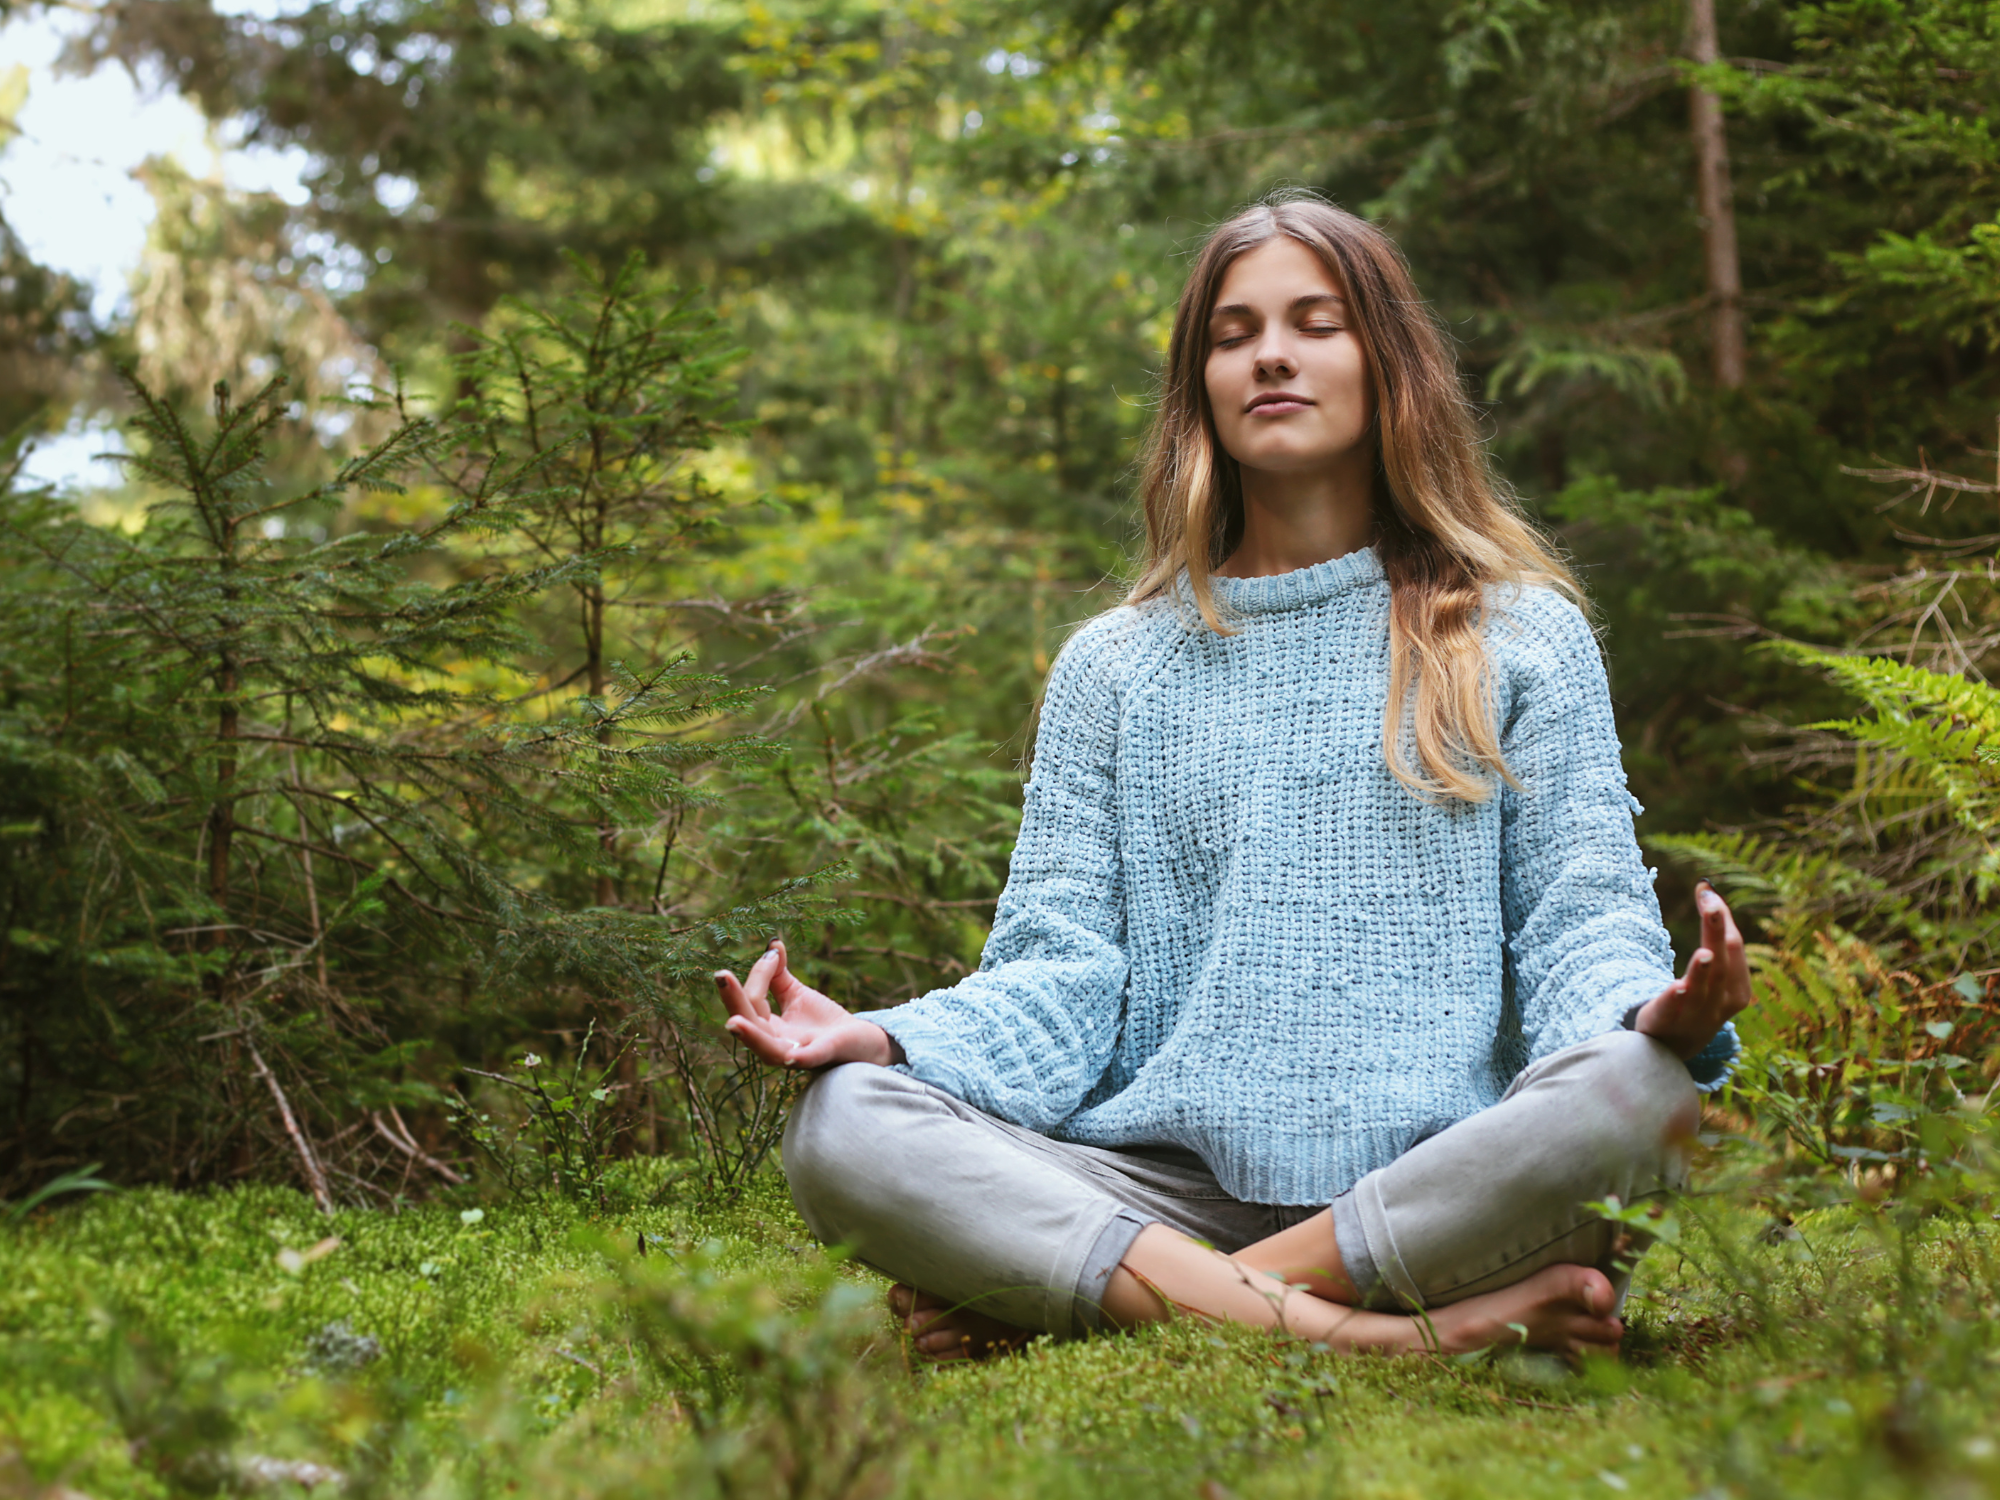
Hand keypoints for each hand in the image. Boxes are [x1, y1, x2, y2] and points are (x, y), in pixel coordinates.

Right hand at [715, 939, 895, 1070]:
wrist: (861, 1040)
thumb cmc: (825, 1022)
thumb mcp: (796, 995)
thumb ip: (778, 975)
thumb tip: (772, 944)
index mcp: (768, 1029)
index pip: (752, 1002)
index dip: (758, 975)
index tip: (772, 954)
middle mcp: (777, 1045)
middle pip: (749, 1024)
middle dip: (734, 1001)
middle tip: (721, 976)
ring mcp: (799, 1054)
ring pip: (768, 1050)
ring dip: (751, 1036)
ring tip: (733, 1023)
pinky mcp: (823, 1056)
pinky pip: (807, 1060)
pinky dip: (798, 1058)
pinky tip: (791, 1056)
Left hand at [1633, 880, 1753, 1059]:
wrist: (1673, 1049)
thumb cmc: (1697, 1001)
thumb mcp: (1713, 972)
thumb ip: (1713, 937)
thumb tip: (1707, 888)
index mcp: (1737, 988)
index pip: (1733, 948)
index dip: (1722, 918)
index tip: (1706, 889)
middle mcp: (1719, 1002)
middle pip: (1721, 964)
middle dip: (1716, 933)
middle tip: (1711, 905)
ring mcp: (1694, 1015)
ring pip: (1700, 991)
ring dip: (1702, 972)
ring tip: (1703, 954)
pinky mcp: (1666, 1023)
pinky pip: (1672, 1012)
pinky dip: (1675, 1000)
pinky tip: (1676, 988)